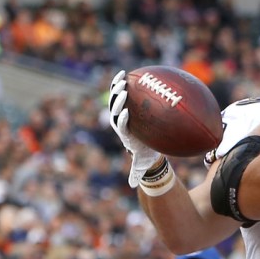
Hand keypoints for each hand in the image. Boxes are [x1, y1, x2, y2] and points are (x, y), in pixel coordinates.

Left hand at [109, 70, 161, 187]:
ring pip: (116, 99)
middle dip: (118, 100)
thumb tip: (134, 185)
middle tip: (123, 91)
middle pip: (115, 109)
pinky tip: (127, 73)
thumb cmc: (144, 156)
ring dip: (118, 88)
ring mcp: (120, 113)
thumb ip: (137, 174)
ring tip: (122, 78)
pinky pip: (122, 93)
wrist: (140, 148)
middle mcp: (120, 123)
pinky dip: (123, 83)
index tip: (126, 113)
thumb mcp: (141, 165)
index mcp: (125, 134)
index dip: (122, 119)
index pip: (121, 126)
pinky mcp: (124, 106)